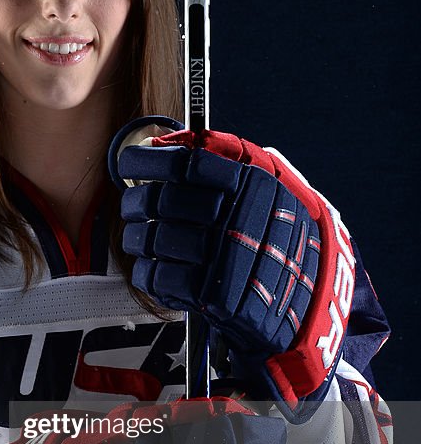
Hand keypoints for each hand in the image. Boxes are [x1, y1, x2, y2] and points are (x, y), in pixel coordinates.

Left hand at [109, 119, 355, 417]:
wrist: (311, 302)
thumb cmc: (284, 239)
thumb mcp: (273, 186)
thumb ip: (227, 158)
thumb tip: (169, 141)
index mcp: (254, 184)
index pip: (188, 163)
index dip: (150, 161)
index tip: (131, 163)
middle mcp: (239, 217)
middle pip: (163, 200)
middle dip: (136, 202)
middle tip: (132, 204)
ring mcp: (226, 258)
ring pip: (155, 238)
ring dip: (136, 238)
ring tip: (139, 238)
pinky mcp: (214, 295)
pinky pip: (158, 276)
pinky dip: (146, 272)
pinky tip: (152, 268)